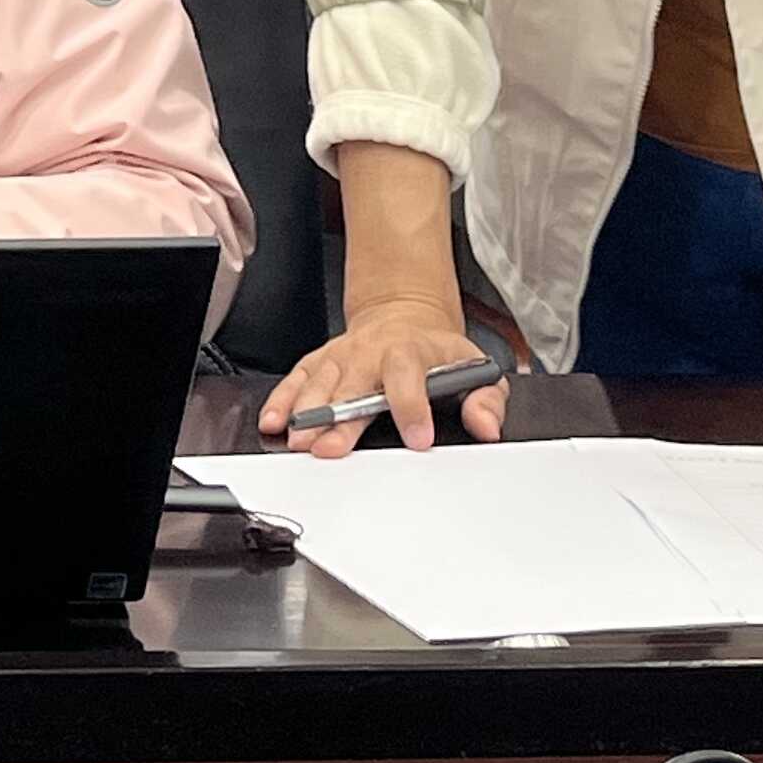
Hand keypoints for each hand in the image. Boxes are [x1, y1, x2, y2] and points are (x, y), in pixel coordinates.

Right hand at [256, 299, 509, 457]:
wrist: (403, 314)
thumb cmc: (436, 350)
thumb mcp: (476, 367)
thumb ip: (486, 399)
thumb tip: (487, 427)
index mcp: (410, 351)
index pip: (408, 377)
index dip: (412, 407)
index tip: (417, 439)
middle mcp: (371, 352)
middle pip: (352, 387)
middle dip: (339, 419)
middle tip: (329, 448)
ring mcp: (342, 356)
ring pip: (320, 383)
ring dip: (307, 413)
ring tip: (298, 440)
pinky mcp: (321, 361)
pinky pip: (298, 378)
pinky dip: (283, 399)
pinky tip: (275, 420)